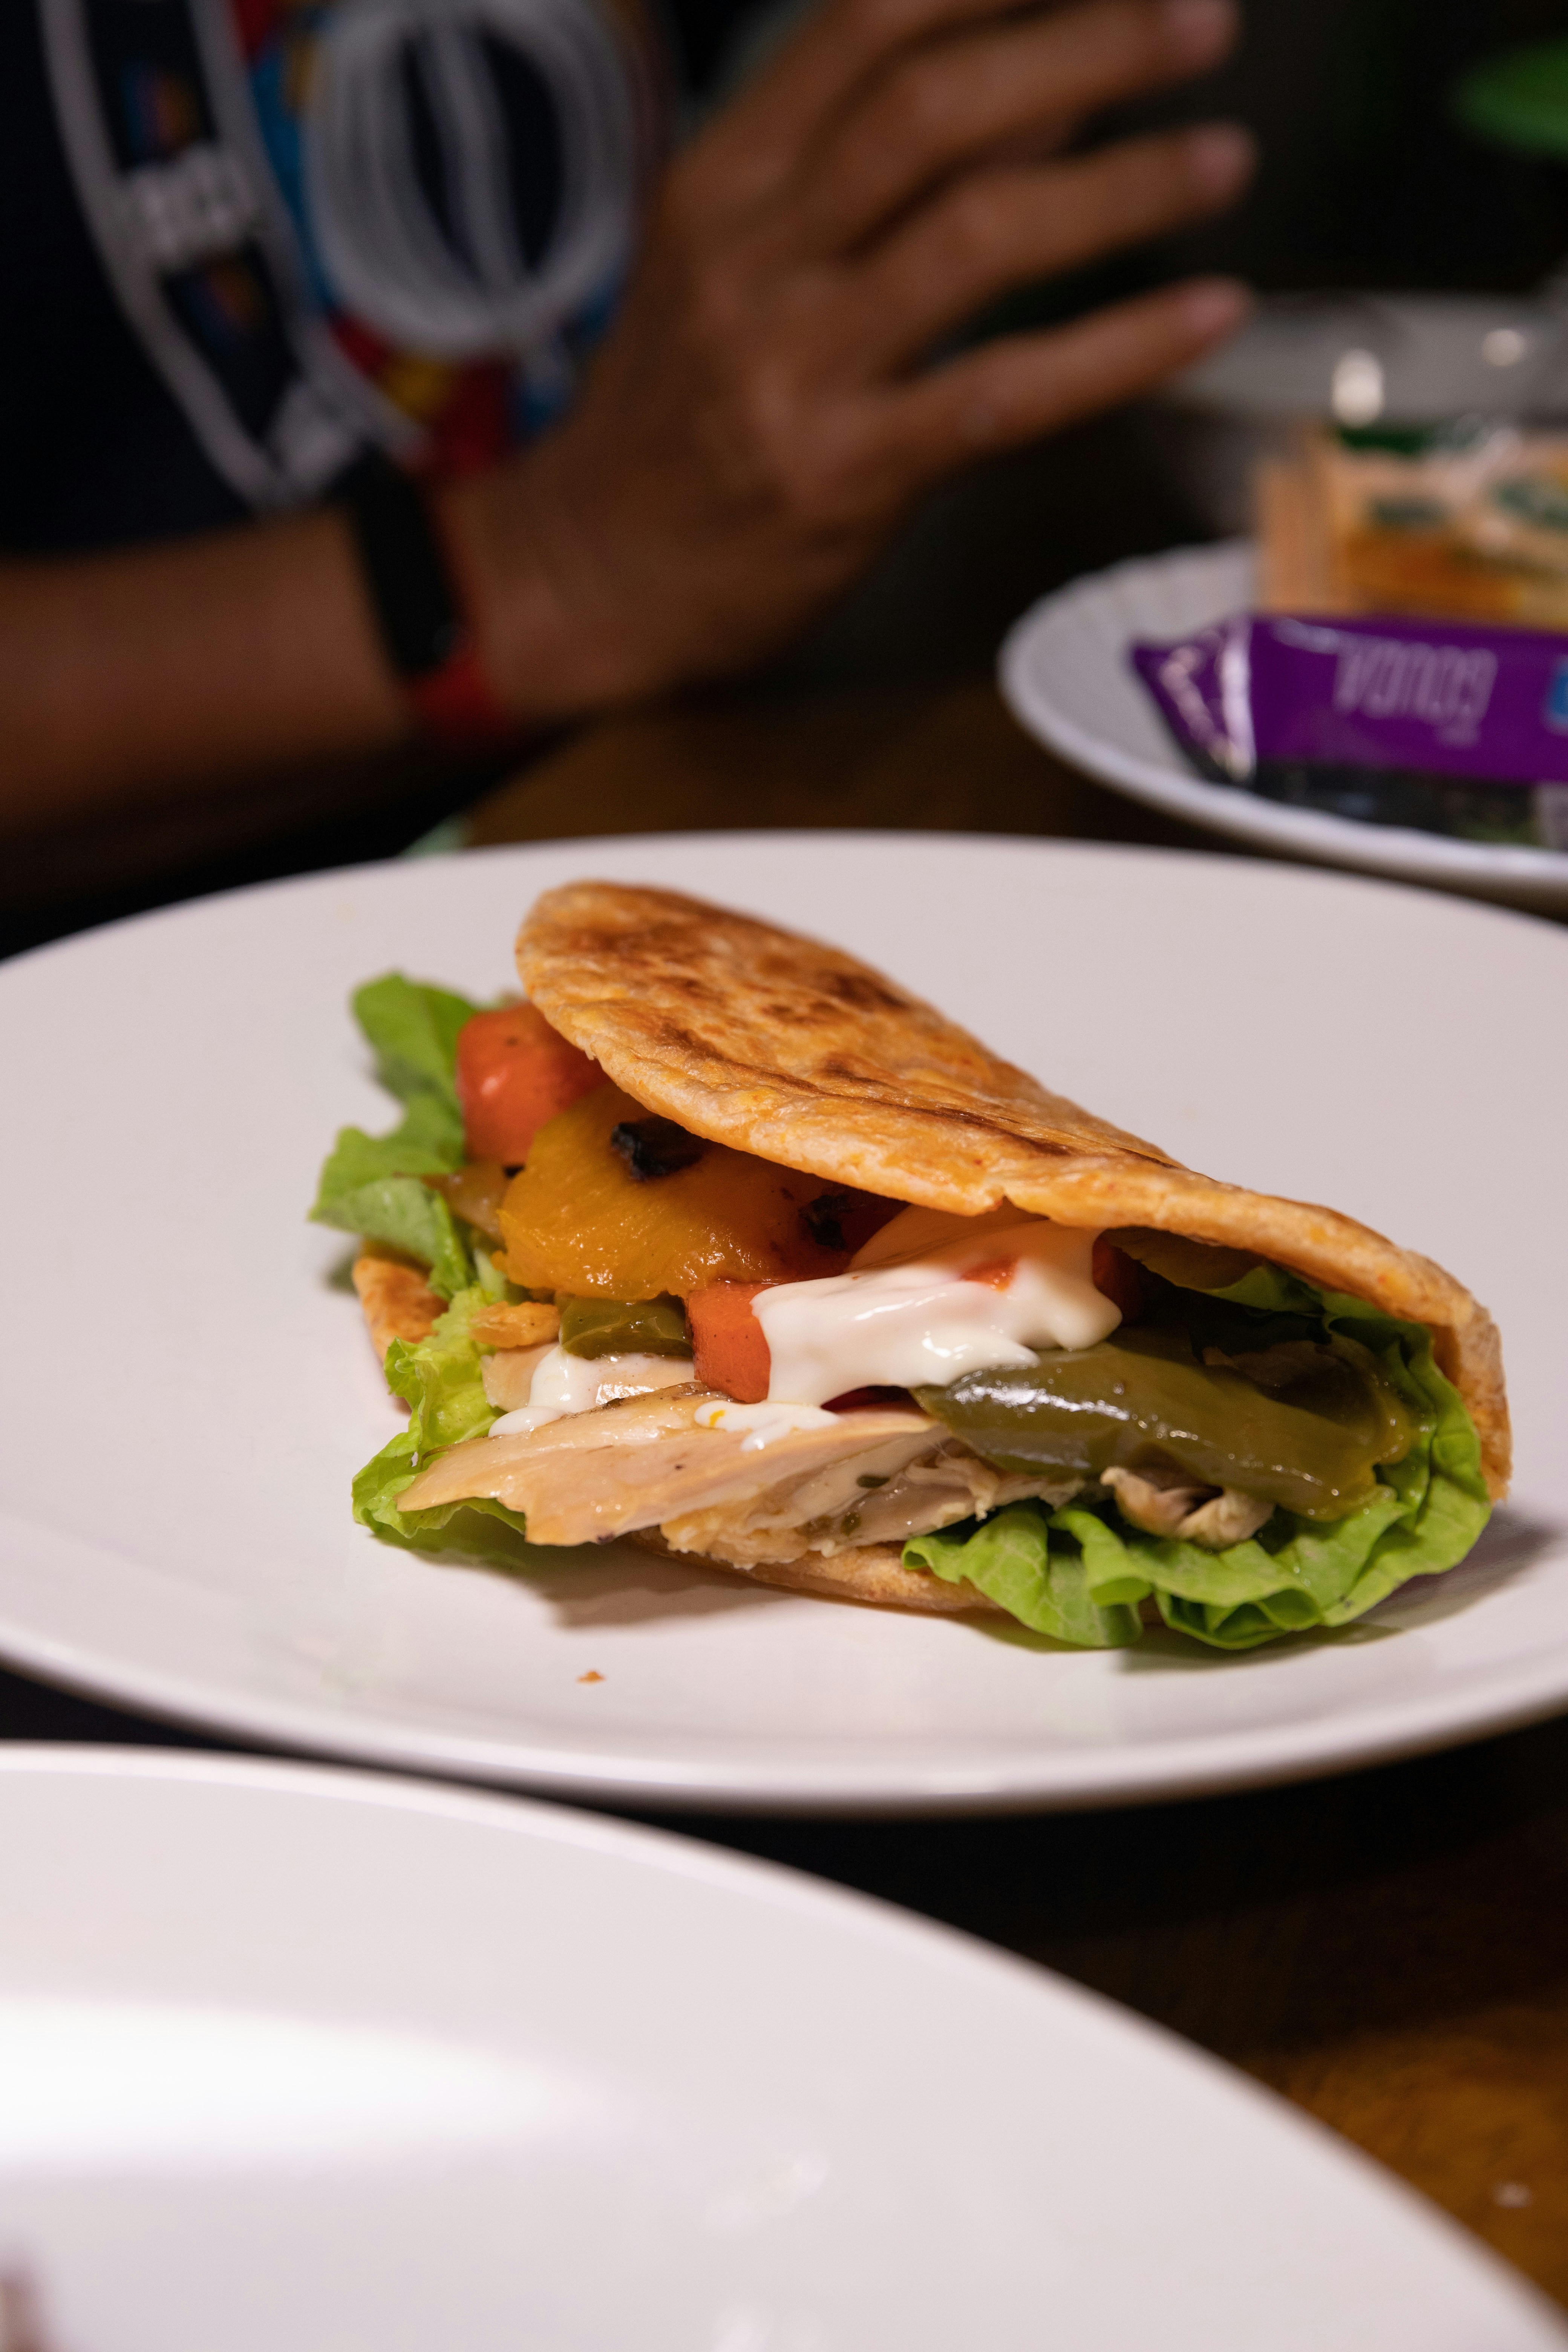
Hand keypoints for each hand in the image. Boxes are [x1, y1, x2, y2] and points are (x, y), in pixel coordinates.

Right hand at [452, 0, 1253, 716]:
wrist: (586, 577)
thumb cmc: (674, 416)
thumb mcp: (735, 261)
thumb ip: (868, 171)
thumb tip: (1036, 80)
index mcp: (723, 182)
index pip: (867, 21)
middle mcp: (755, 258)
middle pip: (933, 105)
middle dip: (1084, 43)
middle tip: (1204, 22)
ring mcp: (797, 370)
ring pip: (978, 235)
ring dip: (1123, 187)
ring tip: (1224, 159)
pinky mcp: (846, 478)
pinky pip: (1005, 396)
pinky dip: (1119, 348)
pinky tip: (1208, 313)